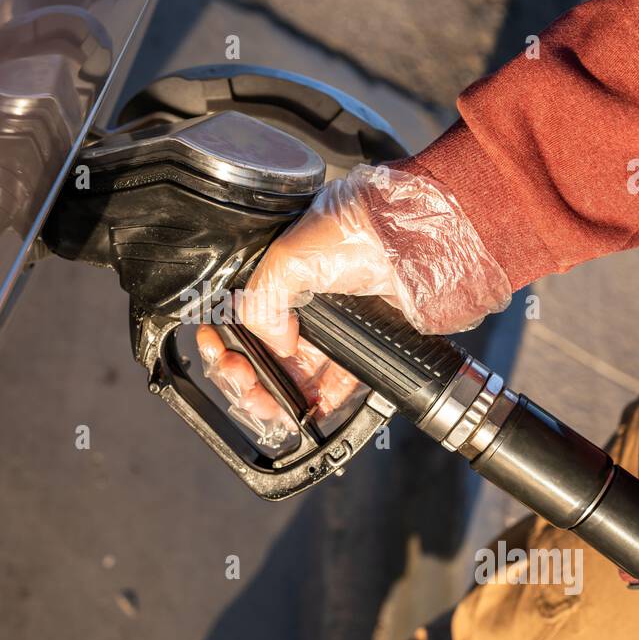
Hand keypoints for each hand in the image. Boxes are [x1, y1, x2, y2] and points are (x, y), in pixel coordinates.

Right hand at [202, 163, 511, 444]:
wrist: (422, 237)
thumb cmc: (362, 229)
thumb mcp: (291, 255)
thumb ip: (263, 301)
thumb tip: (272, 345)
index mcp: (278, 273)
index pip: (237, 315)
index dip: (222, 338)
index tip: (215, 353)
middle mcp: (303, 299)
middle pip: (262, 350)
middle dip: (246, 375)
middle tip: (246, 388)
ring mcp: (333, 323)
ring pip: (295, 370)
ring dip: (279, 393)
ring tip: (273, 406)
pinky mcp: (362, 344)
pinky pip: (337, 379)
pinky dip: (322, 398)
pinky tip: (310, 410)